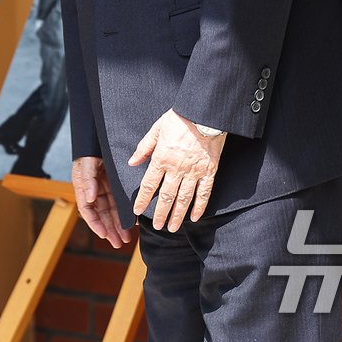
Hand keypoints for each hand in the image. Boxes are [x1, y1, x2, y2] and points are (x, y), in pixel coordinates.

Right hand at [72, 156, 136, 247]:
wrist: (100, 136)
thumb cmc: (91, 149)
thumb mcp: (87, 163)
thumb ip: (87, 179)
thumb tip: (90, 198)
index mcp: (84, 188)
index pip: (87, 210)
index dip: (94, 223)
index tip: (103, 234)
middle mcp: (95, 191)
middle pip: (101, 215)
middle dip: (110, 229)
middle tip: (119, 243)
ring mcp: (106, 188)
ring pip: (112, 211)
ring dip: (119, 225)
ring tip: (127, 238)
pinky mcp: (116, 185)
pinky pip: (121, 201)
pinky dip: (127, 211)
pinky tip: (135, 221)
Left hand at [129, 109, 226, 230]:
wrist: (205, 113)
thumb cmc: (179, 118)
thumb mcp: (156, 129)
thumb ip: (144, 147)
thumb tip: (132, 162)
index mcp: (162, 158)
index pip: (149, 184)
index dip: (142, 199)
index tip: (137, 211)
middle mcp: (177, 168)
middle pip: (166, 197)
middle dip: (160, 214)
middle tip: (157, 226)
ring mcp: (194, 171)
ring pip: (184, 199)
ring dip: (177, 215)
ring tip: (172, 228)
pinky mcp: (209, 171)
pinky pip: (204, 193)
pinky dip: (199, 207)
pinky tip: (195, 218)